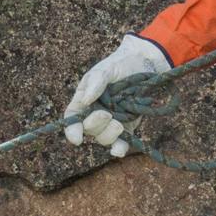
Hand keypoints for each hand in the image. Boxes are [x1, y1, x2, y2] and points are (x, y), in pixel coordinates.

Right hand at [63, 34, 169, 156]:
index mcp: (84, 101)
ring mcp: (111, 122)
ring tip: (119, 124)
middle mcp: (95, 114)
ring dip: (109, 135)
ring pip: (104, 138)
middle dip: (96, 125)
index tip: (77, 138)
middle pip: (89, 129)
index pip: (72, 118)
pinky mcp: (128, 128)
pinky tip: (119, 150)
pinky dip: (119, 149)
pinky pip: (121, 143)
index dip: (72, 130)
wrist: (143, 66)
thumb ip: (96, 82)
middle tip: (107, 114)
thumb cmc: (119, 65)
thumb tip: (86, 100)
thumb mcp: (105, 69)